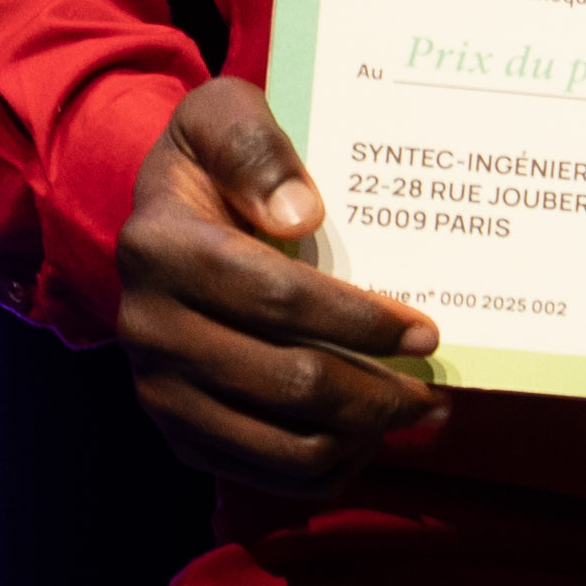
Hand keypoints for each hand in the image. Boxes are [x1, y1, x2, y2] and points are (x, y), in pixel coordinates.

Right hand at [116, 81, 449, 496]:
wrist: (164, 219)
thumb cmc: (216, 162)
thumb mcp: (225, 113)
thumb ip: (256, 146)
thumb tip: (299, 214)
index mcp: (161, 248)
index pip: (278, 300)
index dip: (360, 321)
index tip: (426, 331)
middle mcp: (149, 326)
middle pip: (289, 382)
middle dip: (378, 393)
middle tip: (437, 388)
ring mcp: (160, 388)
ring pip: (283, 443)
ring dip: (362, 437)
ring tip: (415, 413)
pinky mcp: (179, 431)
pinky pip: (263, 473)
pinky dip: (326, 466)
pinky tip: (367, 438)